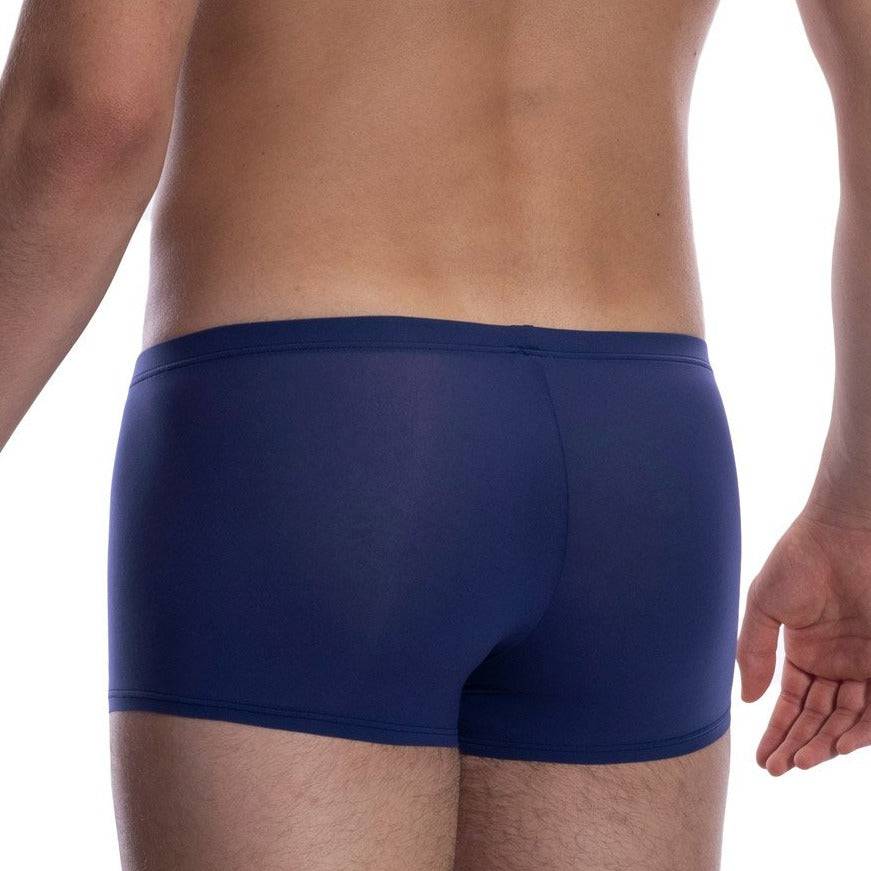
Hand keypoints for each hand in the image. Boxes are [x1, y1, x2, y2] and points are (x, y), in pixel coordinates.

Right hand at [737, 510, 870, 774]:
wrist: (845, 532)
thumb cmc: (800, 561)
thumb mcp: (765, 606)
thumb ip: (753, 652)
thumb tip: (748, 700)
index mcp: (803, 652)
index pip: (791, 703)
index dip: (778, 731)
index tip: (764, 760)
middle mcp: (834, 664)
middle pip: (818, 717)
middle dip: (800, 744)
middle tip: (781, 767)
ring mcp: (863, 663)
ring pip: (848, 718)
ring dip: (827, 743)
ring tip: (805, 760)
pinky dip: (862, 729)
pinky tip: (841, 744)